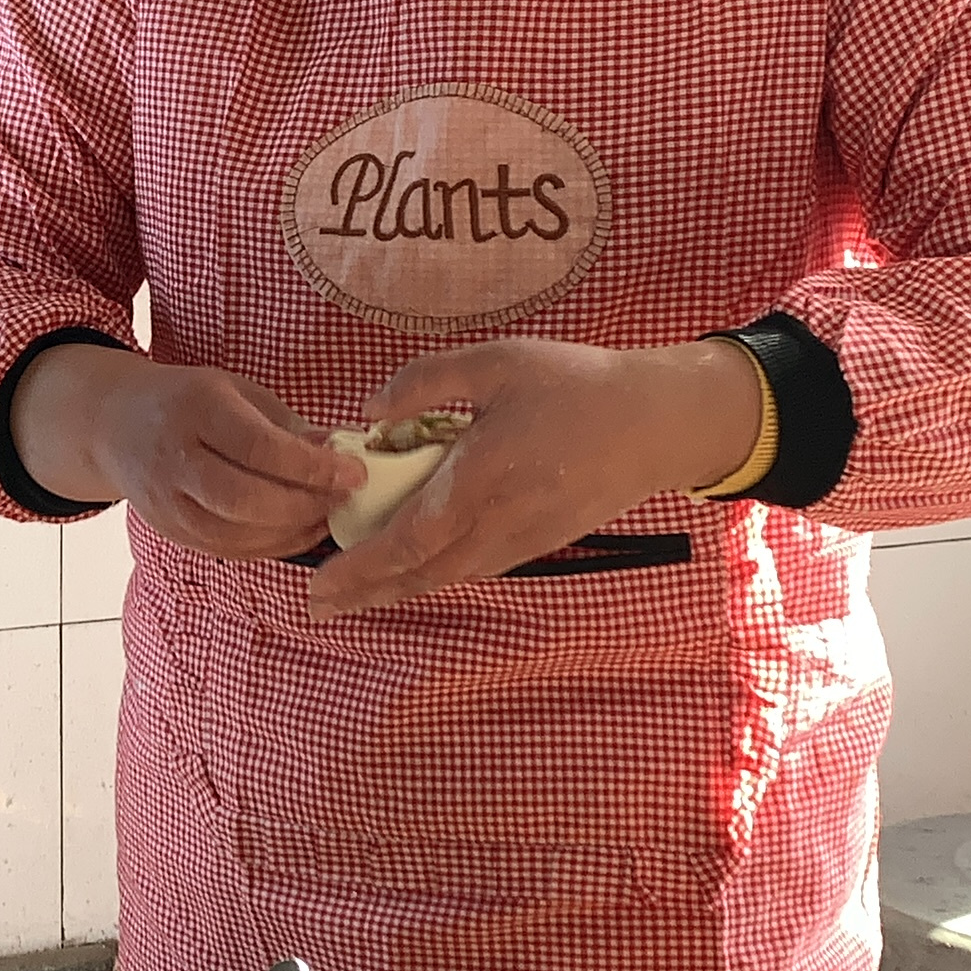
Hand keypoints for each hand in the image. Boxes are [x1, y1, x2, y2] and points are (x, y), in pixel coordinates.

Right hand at [9, 344, 359, 558]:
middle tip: (345, 499)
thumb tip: (345, 452)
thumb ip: (290, 426)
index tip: (354, 472)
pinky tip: (301, 532)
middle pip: (245, 499)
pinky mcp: (172, 532)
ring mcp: (168, 502)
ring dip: (294, 532)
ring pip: (238, 533)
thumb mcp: (238, 393)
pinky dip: (273, 547)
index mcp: (196, 409)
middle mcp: (175, 459)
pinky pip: (230, 550)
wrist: (115, 426)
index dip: (313, 467)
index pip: (259, 448)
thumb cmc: (190, 402)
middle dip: (306, 505)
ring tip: (328, 516)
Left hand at [307, 337, 762, 620]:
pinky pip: (472, 568)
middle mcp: (499, 522)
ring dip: (395, 590)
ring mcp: (522, 540)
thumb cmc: (575, 385)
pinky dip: (432, 576)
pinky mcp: (537, 544)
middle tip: (315, 608)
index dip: (360, 567)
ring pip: (446, 577)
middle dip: (364, 593)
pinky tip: (408, 573)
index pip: (409, 538)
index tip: (318, 584)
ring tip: (350, 598)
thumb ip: (427, 381)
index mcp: (483, 477)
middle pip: (420, 573)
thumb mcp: (497, 361)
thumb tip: (368, 411)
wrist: (656, 423)